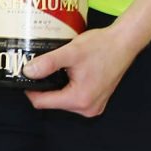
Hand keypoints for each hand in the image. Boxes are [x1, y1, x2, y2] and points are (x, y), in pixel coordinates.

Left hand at [22, 22, 146, 116]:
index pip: (42, 103)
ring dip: (57, 86)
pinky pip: (74, 98)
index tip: (26, 76)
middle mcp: (87, 108)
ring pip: (63, 100)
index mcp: (79, 99)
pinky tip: (69, 73)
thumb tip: (28, 72)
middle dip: (45, 87)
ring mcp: (94, 106)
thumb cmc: (102, 46)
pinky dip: (69, 87)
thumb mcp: (70, 52)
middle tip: (41, 69)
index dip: (30, 90)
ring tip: (59, 69)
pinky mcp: (97, 100)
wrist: (124, 42)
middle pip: (53, 103)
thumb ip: (47, 63)